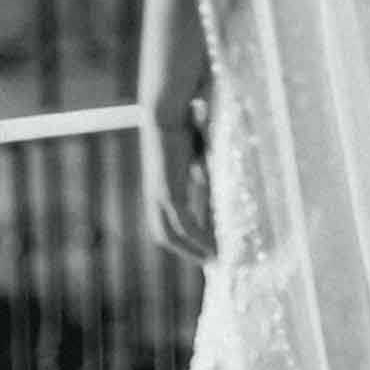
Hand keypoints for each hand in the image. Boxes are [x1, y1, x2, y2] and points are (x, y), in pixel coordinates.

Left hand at [140, 103, 215, 262]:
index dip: (184, 236)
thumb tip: (211, 184)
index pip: (168, 220)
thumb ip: (202, 174)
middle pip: (164, 234)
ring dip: (192, 251)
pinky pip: (185, 225)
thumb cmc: (185, 123)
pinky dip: (199, 239)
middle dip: (187, 251)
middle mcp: (155, 194)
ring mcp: (160, 195)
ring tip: (214, 260)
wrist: (168, 108)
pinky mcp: (169, 192)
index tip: (205, 246)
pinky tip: (213, 248)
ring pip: (172, 235)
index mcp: (162, 185)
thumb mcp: (198, 155)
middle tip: (210, 261)